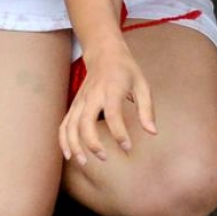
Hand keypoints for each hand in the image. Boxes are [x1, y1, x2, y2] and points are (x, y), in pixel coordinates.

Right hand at [60, 38, 156, 165]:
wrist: (104, 53)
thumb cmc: (126, 71)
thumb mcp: (142, 85)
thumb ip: (147, 109)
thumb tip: (153, 132)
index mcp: (112, 89)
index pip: (113, 114)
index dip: (119, 133)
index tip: (127, 147)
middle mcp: (93, 95)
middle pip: (85, 122)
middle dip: (92, 143)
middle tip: (105, 157)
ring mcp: (80, 100)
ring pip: (71, 125)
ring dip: (75, 145)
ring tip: (85, 162)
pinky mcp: (75, 104)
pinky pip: (64, 124)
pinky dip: (64, 140)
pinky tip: (69, 155)